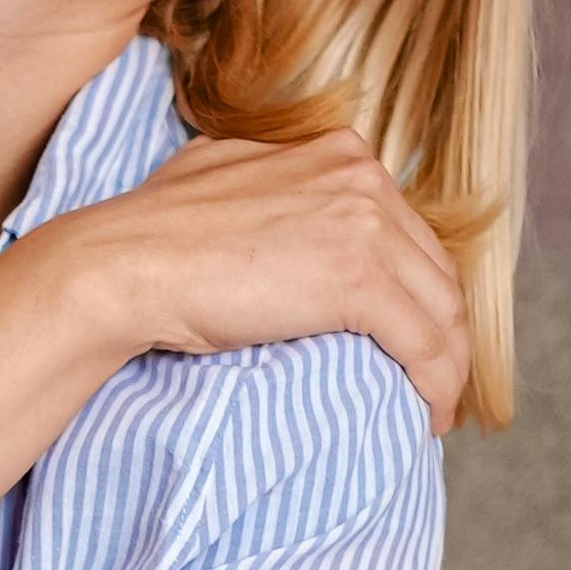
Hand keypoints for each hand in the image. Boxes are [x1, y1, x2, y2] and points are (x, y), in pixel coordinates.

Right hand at [58, 123, 470, 435]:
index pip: (407, 229)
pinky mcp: (358, 280)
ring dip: (449, 365)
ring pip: (441, 309)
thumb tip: (285, 205)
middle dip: (443, 329)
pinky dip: (436, 384)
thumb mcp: (224, 173)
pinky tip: (429, 417)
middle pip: (434, 269)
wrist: (121, 266)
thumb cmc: (149, 232)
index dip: (416, 286)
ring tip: (435, 408)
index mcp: (339, 152)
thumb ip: (274, 180)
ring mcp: (364, 224)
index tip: (411, 330)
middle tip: (432, 377)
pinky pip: (424, 343)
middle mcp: (363, 177)